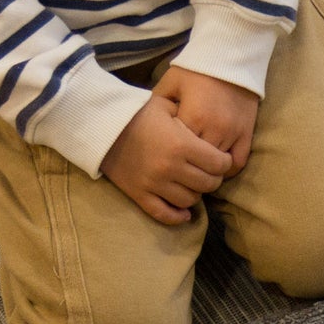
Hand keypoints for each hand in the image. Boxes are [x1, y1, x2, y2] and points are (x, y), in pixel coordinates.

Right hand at [100, 96, 233, 224]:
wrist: (99, 124)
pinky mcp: (139, 194)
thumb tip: (209, 134)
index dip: (224, 162)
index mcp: (181, 145)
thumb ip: (190, 120)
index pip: (219, 164)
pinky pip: (164, 215)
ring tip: (192, 183)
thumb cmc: (136, 112)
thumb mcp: (166, 106)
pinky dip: (177, 216)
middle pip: (208, 185)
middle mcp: (170, 168)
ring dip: (195, 194)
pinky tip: (184, 213)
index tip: (221, 159)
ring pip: (190, 201)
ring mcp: (154, 184)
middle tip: (208, 171)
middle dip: (213, 178)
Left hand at [154, 67, 258, 176]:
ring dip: (208, 168)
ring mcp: (233, 133)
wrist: (231, 59)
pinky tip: (219, 166)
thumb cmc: (196, 70)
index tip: (165, 152)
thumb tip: (146, 125)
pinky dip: (228, 168)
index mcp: (194, 116)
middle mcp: (215, 128)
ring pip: (219, 165)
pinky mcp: (246, 134)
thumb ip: (158, 105)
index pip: (180, 148)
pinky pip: (238, 161)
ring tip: (197, 167)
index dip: (172, 152)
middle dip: (189, 164)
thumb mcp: (170, 83)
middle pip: (199, 160)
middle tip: (180, 165)